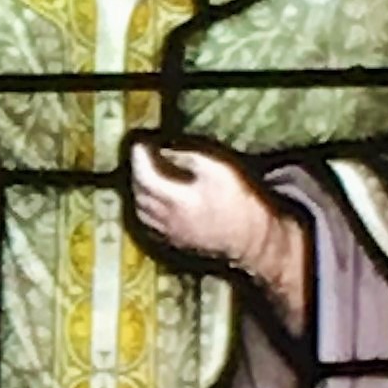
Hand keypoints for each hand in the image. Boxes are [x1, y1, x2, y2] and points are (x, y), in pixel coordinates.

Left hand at [128, 138, 303, 321]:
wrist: (251, 238)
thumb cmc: (238, 201)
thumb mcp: (217, 170)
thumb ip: (189, 158)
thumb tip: (167, 152)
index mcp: (175, 200)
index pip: (144, 177)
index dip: (139, 159)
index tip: (139, 146)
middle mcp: (166, 219)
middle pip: (139, 195)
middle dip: (136, 174)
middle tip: (142, 159)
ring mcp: (170, 233)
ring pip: (141, 213)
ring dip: (138, 193)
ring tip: (145, 178)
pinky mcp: (176, 242)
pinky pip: (150, 224)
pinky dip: (146, 210)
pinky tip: (153, 202)